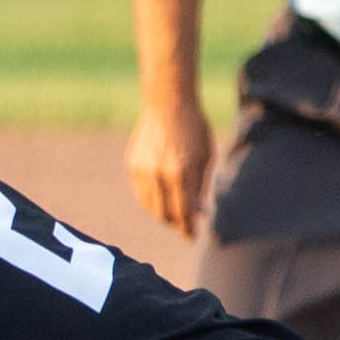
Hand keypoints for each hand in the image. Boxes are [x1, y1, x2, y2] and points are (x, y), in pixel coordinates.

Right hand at [126, 96, 215, 235]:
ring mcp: (144, 170)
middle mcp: (160, 174)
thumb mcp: (206, 157)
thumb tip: (201, 213)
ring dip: (163, 215)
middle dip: (176, 225)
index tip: (194, 236)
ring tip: (174, 215)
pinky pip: (141, 193)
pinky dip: (150, 202)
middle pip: (165, 215)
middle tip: (185, 227)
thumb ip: (202, 187)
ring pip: (151, 207)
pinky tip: (161, 201)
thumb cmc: (194, 128)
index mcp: (182, 173)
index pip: (184, 213)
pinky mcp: (133, 164)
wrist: (168, 103)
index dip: (189, 229)